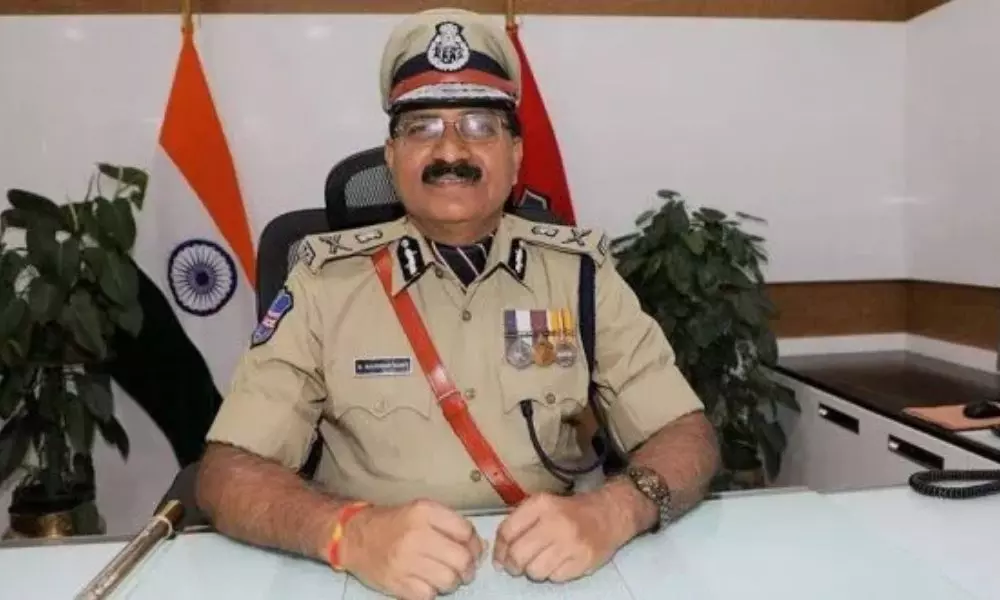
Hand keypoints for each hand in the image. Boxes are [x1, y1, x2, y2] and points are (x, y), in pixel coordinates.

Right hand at [339, 499, 485, 599]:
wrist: (355, 536)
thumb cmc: (393, 523)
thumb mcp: (421, 510)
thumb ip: (450, 524)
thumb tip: (479, 545)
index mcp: (425, 512)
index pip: (466, 532)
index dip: (475, 544)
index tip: (473, 550)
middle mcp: (416, 535)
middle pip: (461, 559)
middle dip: (468, 568)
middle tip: (465, 570)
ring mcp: (405, 561)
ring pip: (448, 580)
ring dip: (452, 582)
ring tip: (445, 577)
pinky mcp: (397, 582)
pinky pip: (429, 595)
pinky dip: (432, 592)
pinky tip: (426, 583)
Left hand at [491, 491, 631, 582]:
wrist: (608, 514)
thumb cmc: (569, 511)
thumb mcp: (543, 504)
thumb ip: (518, 523)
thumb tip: (499, 555)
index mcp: (541, 504)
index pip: (507, 532)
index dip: (499, 549)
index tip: (500, 558)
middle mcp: (555, 522)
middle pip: (518, 555)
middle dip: (512, 566)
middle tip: (516, 567)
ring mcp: (571, 543)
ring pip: (535, 571)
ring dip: (533, 571)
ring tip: (540, 562)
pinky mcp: (583, 561)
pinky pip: (555, 578)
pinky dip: (552, 574)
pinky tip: (558, 562)